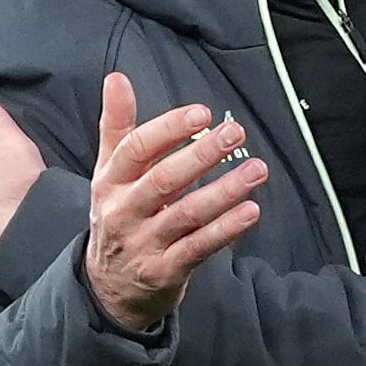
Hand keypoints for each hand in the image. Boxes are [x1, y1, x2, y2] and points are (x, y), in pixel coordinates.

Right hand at [82, 72, 267, 332]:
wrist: (108, 288)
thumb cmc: (119, 216)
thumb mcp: (109, 173)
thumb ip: (116, 126)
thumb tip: (116, 77)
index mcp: (110, 182)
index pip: (137, 149)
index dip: (169, 128)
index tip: (202, 113)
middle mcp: (123, 212)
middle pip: (163, 179)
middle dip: (202, 154)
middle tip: (235, 132)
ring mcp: (144, 244)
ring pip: (187, 214)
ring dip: (225, 191)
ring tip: (257, 169)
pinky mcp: (166, 271)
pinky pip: (199, 248)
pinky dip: (226, 230)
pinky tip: (251, 212)